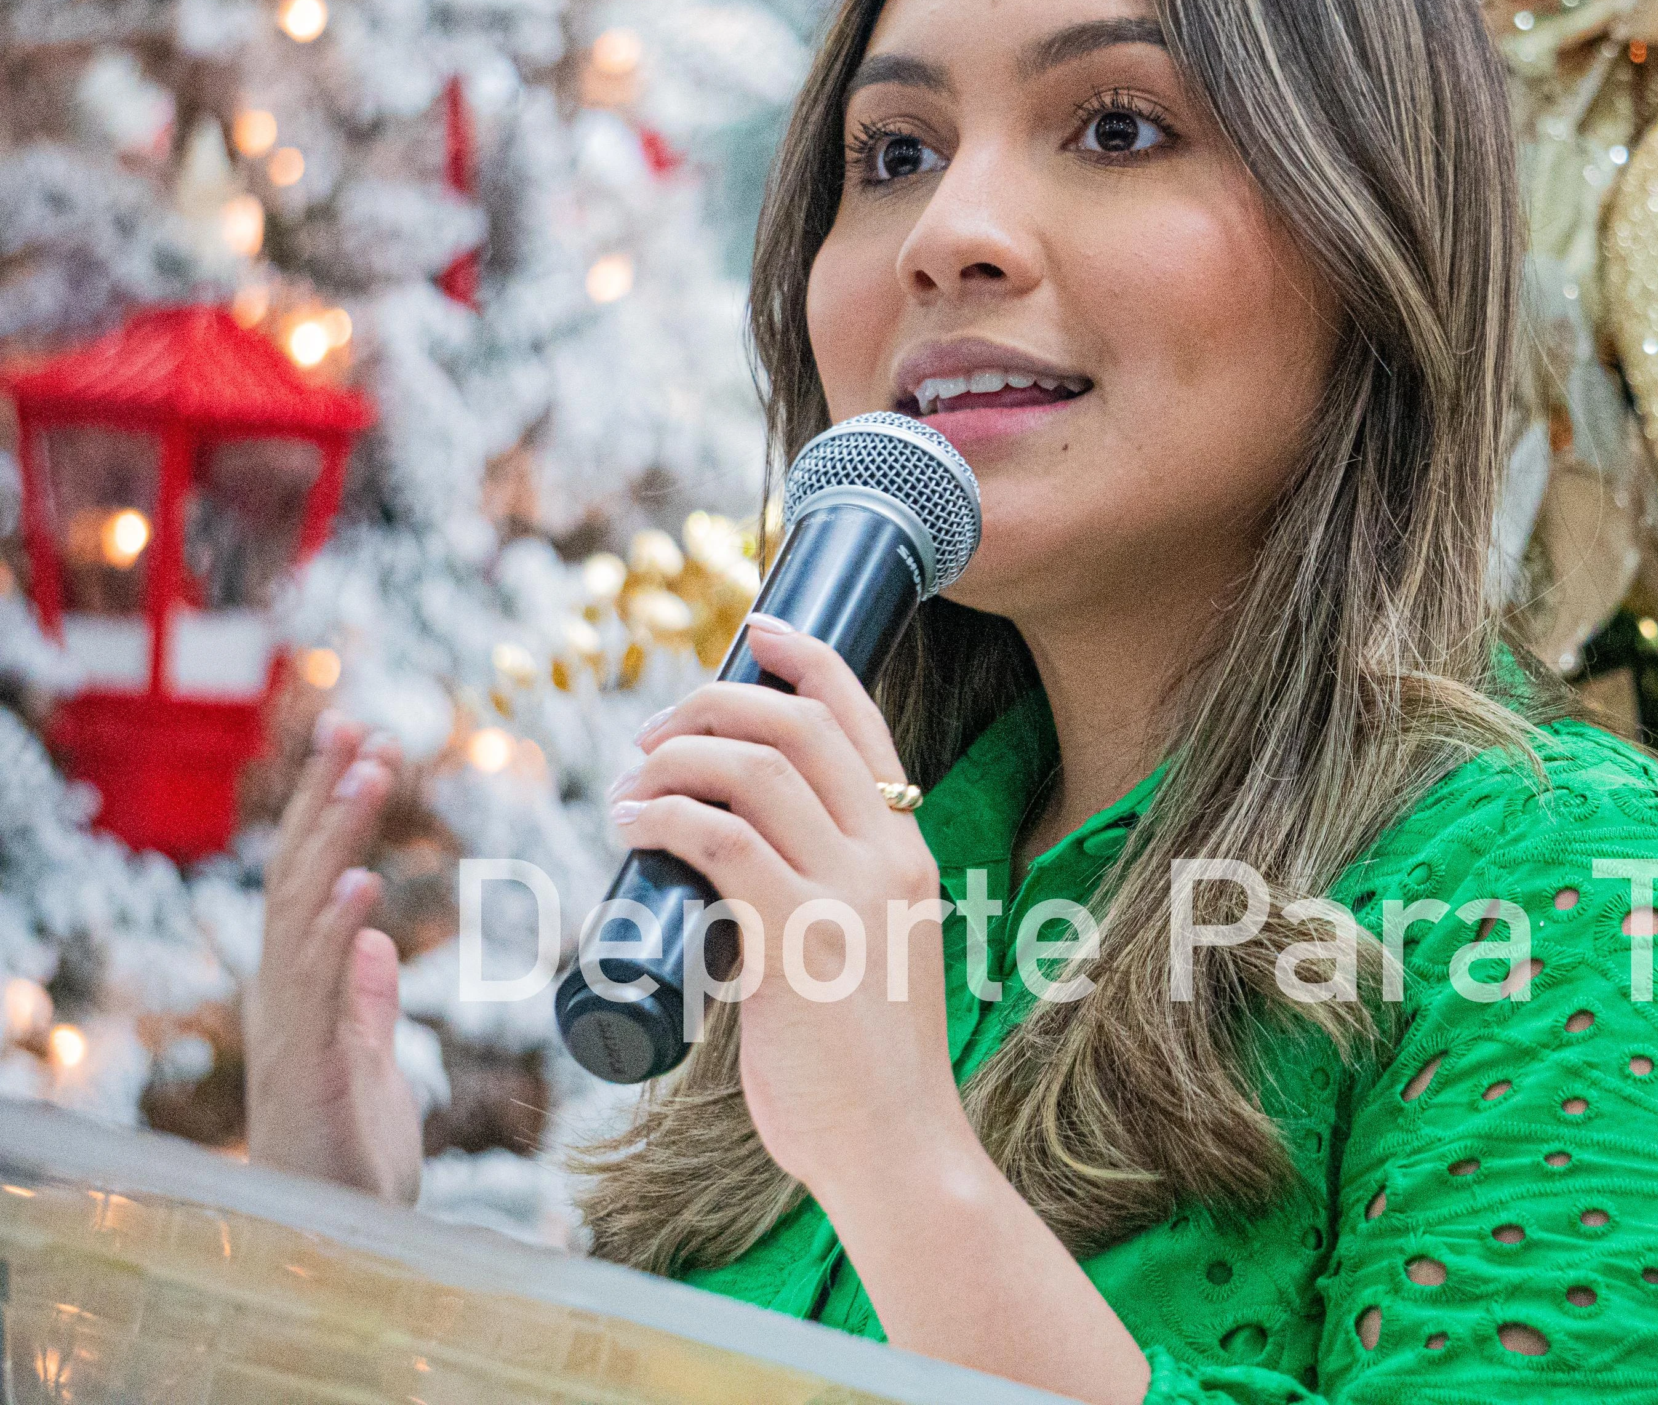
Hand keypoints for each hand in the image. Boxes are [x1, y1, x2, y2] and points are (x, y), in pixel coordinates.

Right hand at [244, 714, 422, 1203]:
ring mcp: (289, 1027)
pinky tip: (363, 889)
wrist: (344, 1240)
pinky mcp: (306, 1068)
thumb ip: (366, 1002)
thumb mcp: (369, 1060)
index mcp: (300, 985)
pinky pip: (317, 989)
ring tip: (367, 775)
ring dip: (336, 840)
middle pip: (300, 875)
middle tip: (358, 726)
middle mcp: (282, 993)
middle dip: (327, 798)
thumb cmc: (351, 1155)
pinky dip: (337, 934)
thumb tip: (379, 945)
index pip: (312, 876)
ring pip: (304, 913)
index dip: (330, 809)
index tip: (360, 742)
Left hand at [611, 614, 964, 1193]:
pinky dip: (665, 817)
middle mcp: (889, 856)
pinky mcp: (800, 942)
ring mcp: (850, 895)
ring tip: (631, 783)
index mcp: (908, 851)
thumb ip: (817, 908)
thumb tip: (729, 889)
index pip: (862, 721)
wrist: (895, 1146)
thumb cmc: (866, 1066)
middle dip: (714, 702)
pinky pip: (721, 843)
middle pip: (799, 725)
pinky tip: (630, 825)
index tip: (754, 630)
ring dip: (674, 757)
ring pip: (754, 771)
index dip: (805, 658)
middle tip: (653, 731)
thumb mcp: (867, 954)